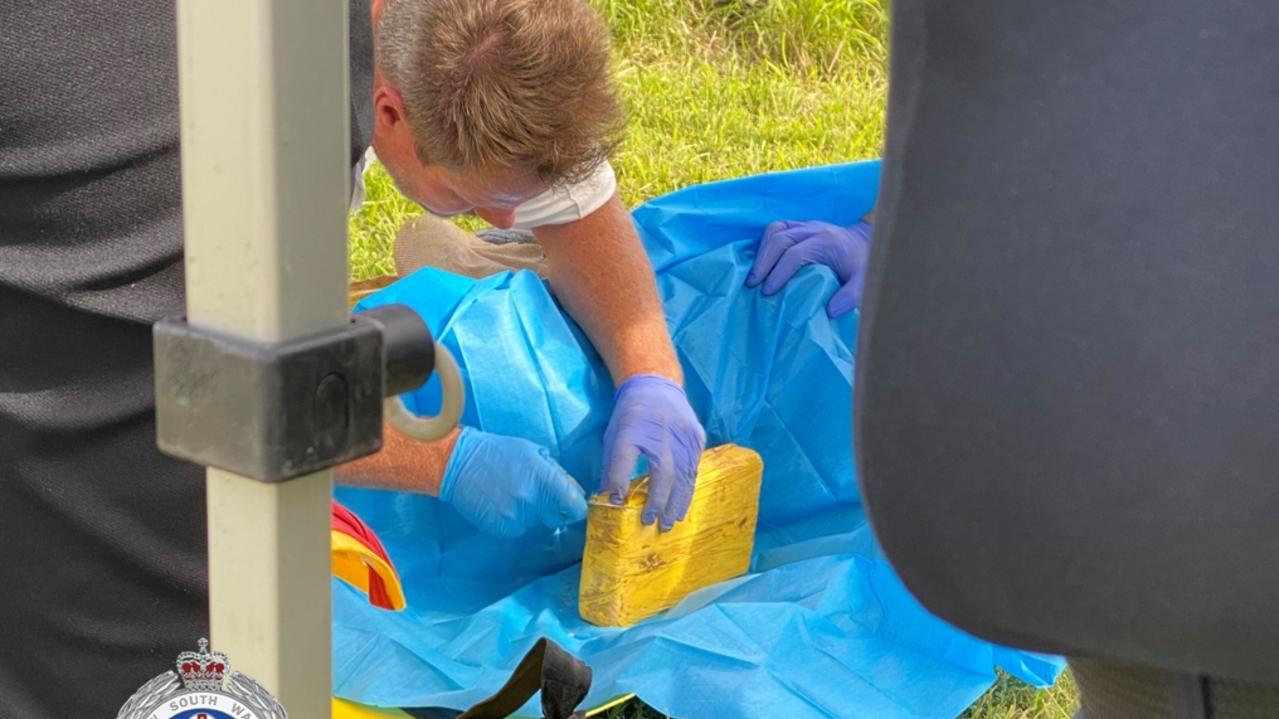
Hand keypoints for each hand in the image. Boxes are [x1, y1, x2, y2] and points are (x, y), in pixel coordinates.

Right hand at [439, 428, 587, 537]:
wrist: (460, 463)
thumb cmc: (500, 452)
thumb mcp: (534, 452)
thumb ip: (557, 473)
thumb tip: (575, 492)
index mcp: (546, 480)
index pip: (575, 507)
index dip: (575, 508)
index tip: (571, 507)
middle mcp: (533, 501)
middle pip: (556, 518)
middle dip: (549, 508)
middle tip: (531, 492)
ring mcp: (516, 517)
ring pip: (534, 523)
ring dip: (527, 513)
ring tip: (509, 494)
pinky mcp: (500, 528)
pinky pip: (515, 530)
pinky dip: (511, 521)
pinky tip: (499, 504)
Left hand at [600, 375, 706, 530]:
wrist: (656, 385)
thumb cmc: (631, 415)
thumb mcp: (614, 436)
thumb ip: (613, 466)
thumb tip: (612, 499)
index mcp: (633, 429)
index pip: (625, 458)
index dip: (621, 482)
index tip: (620, 504)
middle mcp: (660, 432)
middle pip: (663, 474)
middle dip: (659, 503)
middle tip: (654, 523)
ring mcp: (683, 435)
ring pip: (683, 475)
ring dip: (677, 502)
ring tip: (671, 521)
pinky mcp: (696, 437)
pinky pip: (693, 468)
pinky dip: (688, 488)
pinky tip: (682, 504)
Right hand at [745, 219, 872, 317]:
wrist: (866, 242)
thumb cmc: (861, 265)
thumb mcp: (863, 282)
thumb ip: (851, 297)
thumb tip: (830, 312)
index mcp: (827, 242)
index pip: (795, 255)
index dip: (779, 273)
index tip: (768, 292)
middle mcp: (814, 229)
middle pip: (780, 239)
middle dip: (763, 262)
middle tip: (752, 284)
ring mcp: (805, 225)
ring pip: (775, 229)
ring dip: (761, 251)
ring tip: (753, 274)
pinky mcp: (799, 225)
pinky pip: (777, 228)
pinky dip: (765, 243)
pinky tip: (760, 261)